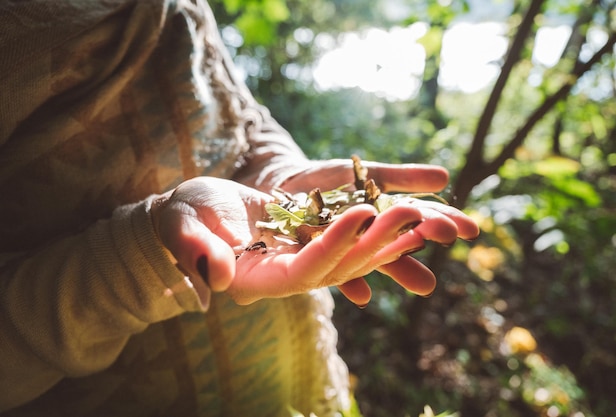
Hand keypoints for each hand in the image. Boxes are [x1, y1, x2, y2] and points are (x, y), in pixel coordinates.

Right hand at [151, 170, 477, 306]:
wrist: (195, 216)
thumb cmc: (181, 219)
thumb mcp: (181, 229)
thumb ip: (195, 251)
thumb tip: (215, 275)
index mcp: (256, 279)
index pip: (302, 271)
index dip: (332, 246)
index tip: (361, 214)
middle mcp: (286, 276)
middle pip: (338, 266)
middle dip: (375, 241)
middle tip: (413, 214)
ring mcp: (302, 262)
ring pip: (352, 258)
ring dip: (387, 239)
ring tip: (424, 217)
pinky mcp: (310, 245)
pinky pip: (350, 243)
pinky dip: (377, 232)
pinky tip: (406, 217)